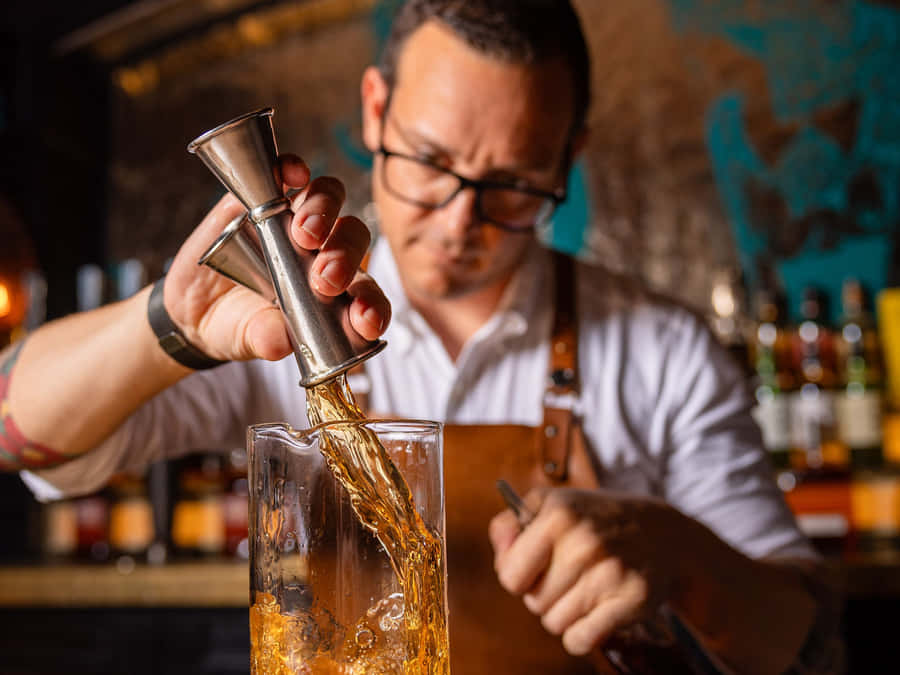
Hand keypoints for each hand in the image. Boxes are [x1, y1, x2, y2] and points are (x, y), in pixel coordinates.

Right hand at [162, 154, 389, 361]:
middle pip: (352, 239)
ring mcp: (295, 221)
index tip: (365, 321)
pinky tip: (293, 175)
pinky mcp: (263, 197)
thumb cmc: (238, 327)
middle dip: (345, 256)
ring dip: (323, 212)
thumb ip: (266, 338)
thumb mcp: (249, 339)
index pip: (368, 294)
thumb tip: (278, 341)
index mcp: (337, 295)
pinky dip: (293, 168)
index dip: (373, 306)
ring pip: (328, 200)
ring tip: (304, 233)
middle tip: (325, 278)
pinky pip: (286, 173)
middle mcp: (324, 252)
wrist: (196, 310)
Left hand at [489, 488, 686, 655]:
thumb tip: (500, 558)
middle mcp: (584, 542)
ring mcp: (610, 572)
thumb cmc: (594, 520)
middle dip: (544, 593)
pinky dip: (582, 633)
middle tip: (568, 574)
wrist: (662, 532)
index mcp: (558, 514)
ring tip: (585, 587)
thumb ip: (509, 525)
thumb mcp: (550, 504)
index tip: (535, 566)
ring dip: (565, 612)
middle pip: (533, 603)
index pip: (510, 576)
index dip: (518, 576)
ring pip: (555, 623)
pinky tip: (596, 610)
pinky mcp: (632, 600)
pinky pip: (580, 640)